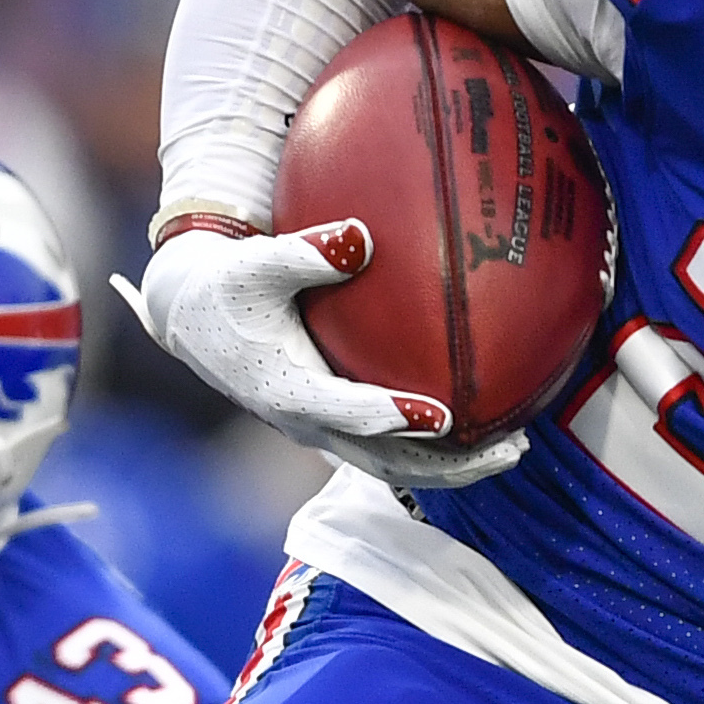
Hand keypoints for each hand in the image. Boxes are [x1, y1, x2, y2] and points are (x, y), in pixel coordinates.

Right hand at [115, 220, 528, 492]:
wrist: (192, 314)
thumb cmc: (227, 283)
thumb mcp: (257, 262)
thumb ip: (306, 253)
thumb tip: (359, 236)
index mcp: (287, 389)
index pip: (349, 413)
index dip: (396, 418)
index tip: (445, 416)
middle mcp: (307, 422)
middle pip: (386, 460)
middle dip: (449, 465)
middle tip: (509, 451)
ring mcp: (320, 429)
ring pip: (390, 464)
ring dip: (450, 467)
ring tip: (512, 451)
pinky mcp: (329, 424)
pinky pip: (386, 448)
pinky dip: (431, 448)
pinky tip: (479, 429)